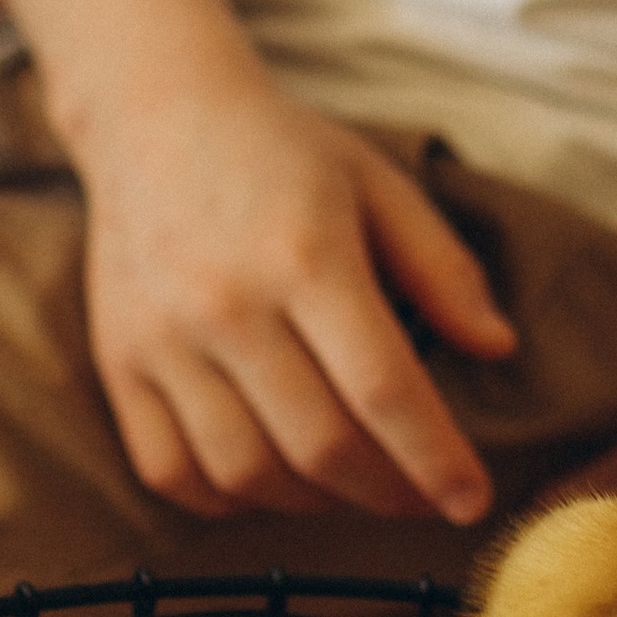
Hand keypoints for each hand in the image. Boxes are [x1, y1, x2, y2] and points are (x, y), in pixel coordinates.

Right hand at [78, 63, 515, 524]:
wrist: (152, 115)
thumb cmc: (282, 152)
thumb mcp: (379, 185)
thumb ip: (442, 268)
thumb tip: (499, 348)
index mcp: (307, 256)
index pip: (384, 390)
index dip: (436, 460)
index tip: (471, 502)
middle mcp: (228, 305)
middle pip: (321, 446)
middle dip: (388, 491)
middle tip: (422, 495)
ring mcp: (163, 339)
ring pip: (247, 472)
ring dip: (315, 502)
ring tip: (352, 482)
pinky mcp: (118, 361)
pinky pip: (171, 471)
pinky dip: (230, 499)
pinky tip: (273, 479)